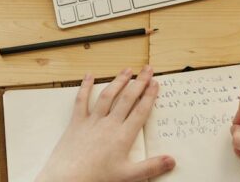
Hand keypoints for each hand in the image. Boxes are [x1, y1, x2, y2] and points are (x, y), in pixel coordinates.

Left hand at [35, 66, 174, 181]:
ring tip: (127, 70)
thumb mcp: (128, 176)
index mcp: (123, 136)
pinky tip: (89, 76)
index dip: (150, 96)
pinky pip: (81, 101)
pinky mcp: (77, 122)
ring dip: (118, 81)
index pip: (141, 111)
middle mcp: (109, 124)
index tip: (155, 83)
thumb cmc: (97, 178)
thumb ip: (151, 167)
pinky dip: (85, 87)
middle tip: (147, 69)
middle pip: (127, 98)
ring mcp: (92, 121)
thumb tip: (171, 161)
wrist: (68, 178)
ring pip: (108, 96)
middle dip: (139, 82)